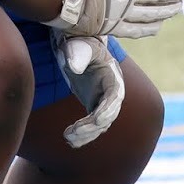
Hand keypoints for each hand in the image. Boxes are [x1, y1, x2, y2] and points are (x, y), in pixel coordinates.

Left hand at [53, 33, 124, 147]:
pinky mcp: (94, 107)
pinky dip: (82, 135)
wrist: (77, 47)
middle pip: (108, 116)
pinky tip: (70, 140)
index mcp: (113, 77)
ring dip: (86, 135)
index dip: (106, 111)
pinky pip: (92, 126)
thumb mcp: (79, 45)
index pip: (114, 98)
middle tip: (73, 134)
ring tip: (69, 139)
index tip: (95, 121)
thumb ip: (77, 53)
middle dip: (92, 128)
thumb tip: (74, 68)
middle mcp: (112, 93)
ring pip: (100, 126)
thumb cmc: (79, 43)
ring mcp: (104, 101)